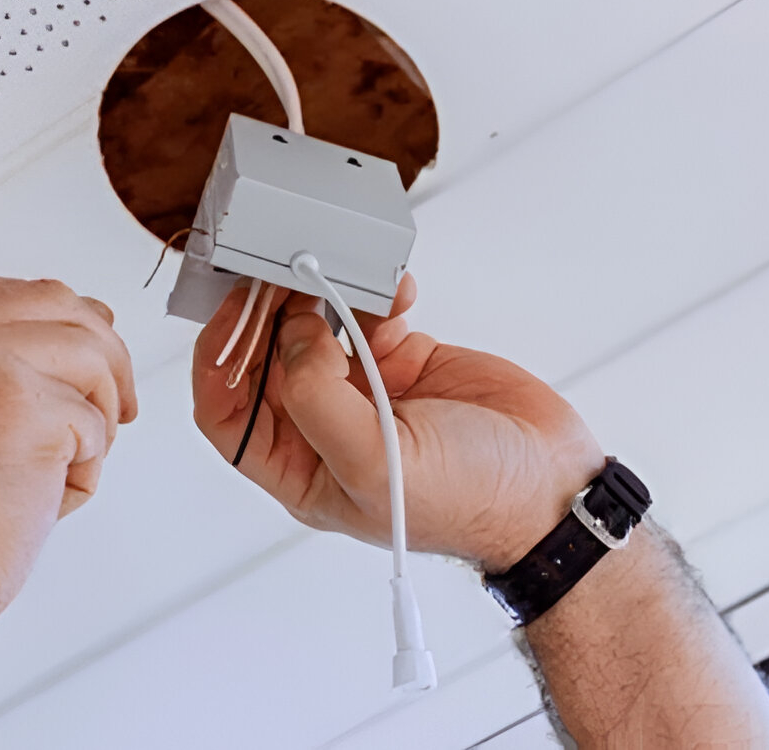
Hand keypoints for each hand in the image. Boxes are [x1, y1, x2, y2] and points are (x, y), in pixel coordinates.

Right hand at [0, 276, 137, 747]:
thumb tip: (21, 372)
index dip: (39, 323)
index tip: (68, 350)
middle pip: (50, 302)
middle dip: (96, 349)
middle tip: (114, 399)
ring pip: (87, 349)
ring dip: (101, 408)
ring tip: (78, 460)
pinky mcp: (23, 401)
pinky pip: (92, 420)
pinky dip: (86, 468)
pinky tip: (51, 499)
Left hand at [192, 276, 602, 571]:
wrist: (550, 487)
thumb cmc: (469, 500)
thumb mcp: (374, 462)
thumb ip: (315, 398)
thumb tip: (290, 335)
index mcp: (302, 469)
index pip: (226, 411)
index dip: (218, 359)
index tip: (231, 309)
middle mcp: (326, 428)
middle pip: (269, 359)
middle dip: (271, 313)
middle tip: (284, 269)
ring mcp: (366, 391)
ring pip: (317, 328)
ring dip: (325, 294)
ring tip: (341, 271)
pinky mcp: (406, 361)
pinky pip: (370, 313)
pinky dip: (377, 293)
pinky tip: (395, 290)